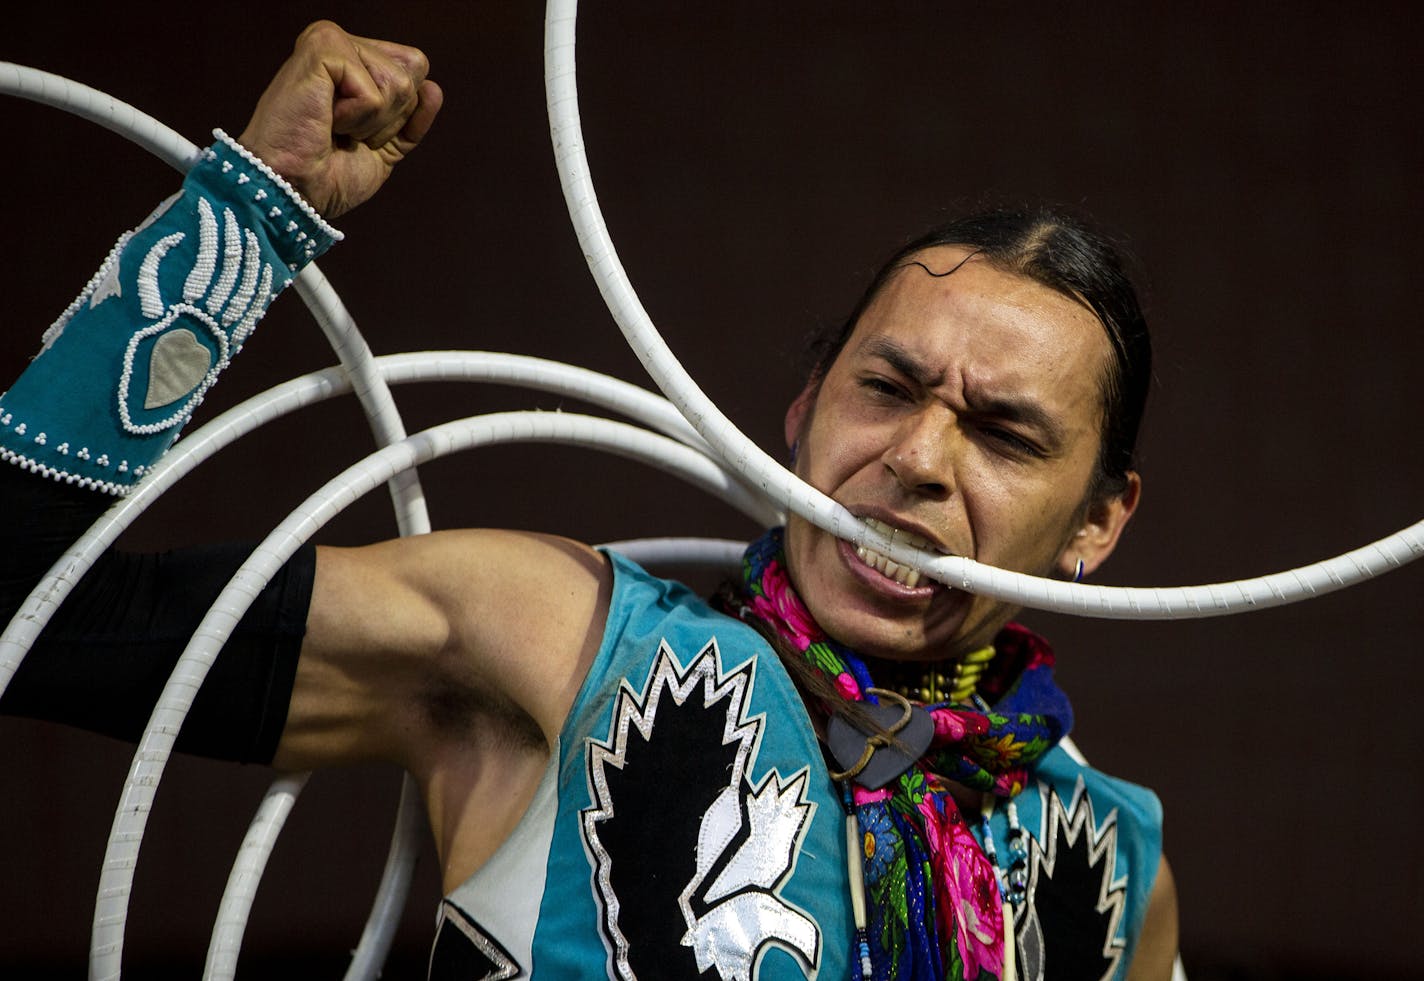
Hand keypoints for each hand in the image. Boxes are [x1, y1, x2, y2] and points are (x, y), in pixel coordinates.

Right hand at [237, 21, 442, 217]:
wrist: (294, 190)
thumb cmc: (327, 175)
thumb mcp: (385, 149)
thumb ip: (411, 118)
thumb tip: (433, 87)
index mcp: (354, 63)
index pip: (415, 72)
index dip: (399, 116)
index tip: (357, 133)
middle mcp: (342, 44)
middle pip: (414, 71)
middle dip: (390, 117)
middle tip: (345, 131)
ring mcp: (330, 41)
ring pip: (399, 81)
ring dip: (371, 121)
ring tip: (332, 125)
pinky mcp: (322, 48)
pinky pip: (374, 91)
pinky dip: (357, 117)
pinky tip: (325, 118)